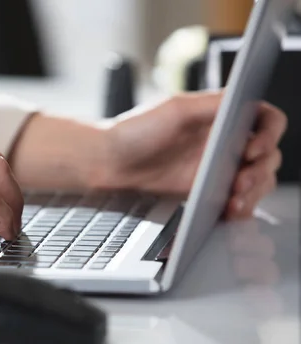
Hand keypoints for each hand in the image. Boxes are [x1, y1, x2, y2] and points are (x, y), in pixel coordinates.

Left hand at [107, 92, 286, 218]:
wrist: (108, 164)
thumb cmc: (134, 132)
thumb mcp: (175, 109)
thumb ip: (212, 103)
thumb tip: (243, 98)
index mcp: (219, 117)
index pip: (265, 120)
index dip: (269, 134)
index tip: (253, 148)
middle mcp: (221, 141)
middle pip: (267, 155)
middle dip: (261, 170)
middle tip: (241, 181)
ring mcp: (215, 168)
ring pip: (256, 180)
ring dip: (254, 191)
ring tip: (234, 200)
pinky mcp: (204, 191)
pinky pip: (236, 200)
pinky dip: (240, 206)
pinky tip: (229, 209)